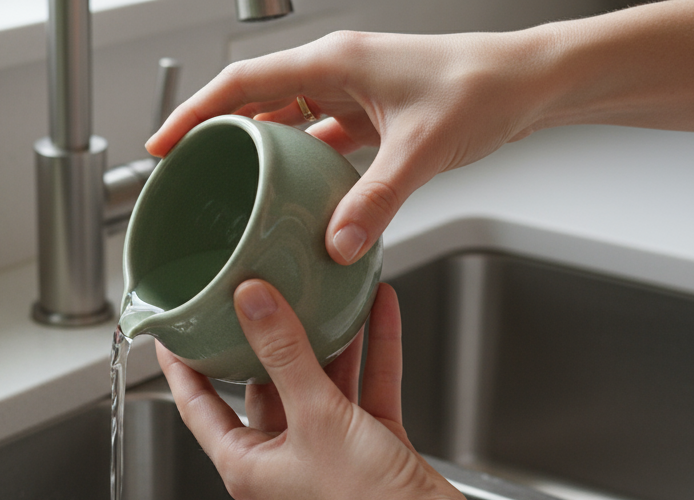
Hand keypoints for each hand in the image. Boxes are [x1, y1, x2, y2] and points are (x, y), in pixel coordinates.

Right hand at [146, 31, 548, 265]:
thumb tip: (336, 244)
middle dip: (215, 134)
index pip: (242, 83)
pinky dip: (298, 165)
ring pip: (284, 119)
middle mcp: (337, 71)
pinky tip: (293, 197)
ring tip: (226, 188)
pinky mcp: (372, 115)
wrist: (530, 82)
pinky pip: (318, 138)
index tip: (162, 145)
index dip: (194, 113)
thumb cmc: (483, 87)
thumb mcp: (422, 149)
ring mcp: (353, 92)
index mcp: (334, 61)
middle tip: (184, 173)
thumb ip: (376, 199)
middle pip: (255, 100)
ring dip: (255, 151)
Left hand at [155, 280, 471, 499]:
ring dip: (328, 341)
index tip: (173, 330)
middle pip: (264, 386)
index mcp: (247, 464)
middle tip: (260, 295)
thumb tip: (253, 303)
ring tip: (325, 294)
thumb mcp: (315, 415)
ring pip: (319, 383)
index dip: (182, 367)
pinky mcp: (369, 446)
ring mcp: (327, 452)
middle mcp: (282, 459)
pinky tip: (378, 313)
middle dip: (268, 340)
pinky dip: (371, 353)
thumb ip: (285, 352)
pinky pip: (364, 389)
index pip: (198, 406)